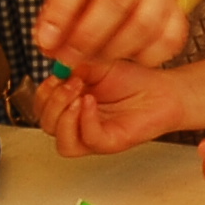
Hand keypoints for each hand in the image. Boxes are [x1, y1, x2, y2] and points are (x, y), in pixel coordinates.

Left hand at [34, 0, 185, 72]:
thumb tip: (48, 45)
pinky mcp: (177, 9)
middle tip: (69, 59)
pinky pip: (170, 39)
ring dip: (115, 50)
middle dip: (88, 37)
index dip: (61, 12)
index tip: (46, 41)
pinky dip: (147, 56)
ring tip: (95, 59)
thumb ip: (55, 15)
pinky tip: (127, 57)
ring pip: (144, 22)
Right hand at [44, 58, 194, 157]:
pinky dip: (85, 120)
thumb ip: (75, 65)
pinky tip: (91, 102)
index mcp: (71, 105)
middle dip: (53, 102)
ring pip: (63, 143)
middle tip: (70, 83)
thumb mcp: (97, 64)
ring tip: (79, 95)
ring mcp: (93, 135)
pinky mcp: (111, 142)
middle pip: (46, 126)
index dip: (44, 91)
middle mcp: (79, 123)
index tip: (58, 73)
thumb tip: (55, 62)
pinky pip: (88, 140)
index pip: (41, 107)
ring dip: (64, 117)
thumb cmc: (135, 81)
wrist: (163, 91)